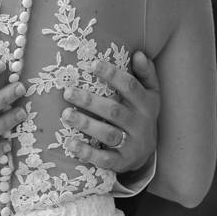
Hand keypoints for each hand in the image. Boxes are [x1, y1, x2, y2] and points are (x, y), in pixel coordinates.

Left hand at [60, 51, 159, 174]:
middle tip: (68, 91)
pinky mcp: (123, 162)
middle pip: (115, 110)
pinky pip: (105, 159)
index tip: (92, 64)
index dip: (112, 75)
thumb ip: (145, 73)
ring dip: (86, 124)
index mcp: (146, 103)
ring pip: (109, 134)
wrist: (147, 153)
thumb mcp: (150, 94)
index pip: (130, 87)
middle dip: (90, 101)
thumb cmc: (141, 115)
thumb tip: (139, 53)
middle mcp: (141, 124)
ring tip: (66, 114)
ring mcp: (132, 144)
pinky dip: (87, 152)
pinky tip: (70, 143)